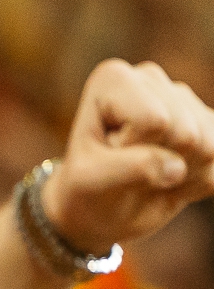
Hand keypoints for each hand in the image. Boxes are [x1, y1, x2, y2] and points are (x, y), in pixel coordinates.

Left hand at [43, 59, 213, 253]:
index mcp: (113, 80)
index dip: (132, 151)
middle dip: (157, 165)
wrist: (101, 210)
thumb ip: (129, 169)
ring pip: (208, 148)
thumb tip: (177, 168)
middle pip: (185, 134)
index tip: (106, 154)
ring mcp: (184, 98)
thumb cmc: (86, 190)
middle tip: (127, 172)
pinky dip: (194, 184)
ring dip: (177, 178)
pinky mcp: (208, 122)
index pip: (152, 120)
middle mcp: (151, 78)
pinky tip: (169, 177)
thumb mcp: (89, 183)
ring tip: (146, 175)